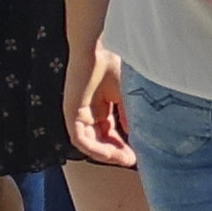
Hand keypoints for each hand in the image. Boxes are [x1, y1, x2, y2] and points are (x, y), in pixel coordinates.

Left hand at [67, 49, 133, 168]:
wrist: (100, 48)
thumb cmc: (116, 65)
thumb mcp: (130, 95)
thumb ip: (131, 116)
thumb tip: (138, 137)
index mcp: (103, 106)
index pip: (112, 132)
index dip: (124, 144)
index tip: (140, 154)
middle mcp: (90, 113)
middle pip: (101, 140)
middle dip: (117, 153)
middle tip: (134, 161)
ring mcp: (79, 114)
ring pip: (91, 143)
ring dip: (107, 154)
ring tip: (125, 159)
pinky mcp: (71, 114)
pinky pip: (80, 139)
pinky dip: (94, 149)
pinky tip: (109, 153)